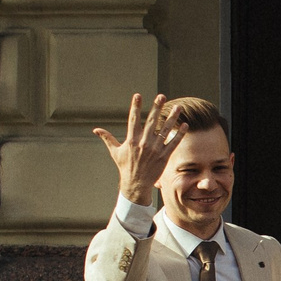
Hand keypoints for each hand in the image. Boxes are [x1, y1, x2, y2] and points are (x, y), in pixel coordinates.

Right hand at [93, 92, 177, 207]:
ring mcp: (155, 149)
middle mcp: (143, 142)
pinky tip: (185, 125)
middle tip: (161, 96)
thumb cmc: (125, 167)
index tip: (138, 95)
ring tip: (178, 107)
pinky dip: (179, 134)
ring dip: (172, 118)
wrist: (136, 184)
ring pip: (165, 130)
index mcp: (131, 140)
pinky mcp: (164, 156)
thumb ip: (107, 138)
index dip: (135, 107)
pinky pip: (173, 143)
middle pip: (151, 121)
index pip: (133, 119)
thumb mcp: (115, 152)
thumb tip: (96, 130)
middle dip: (156, 108)